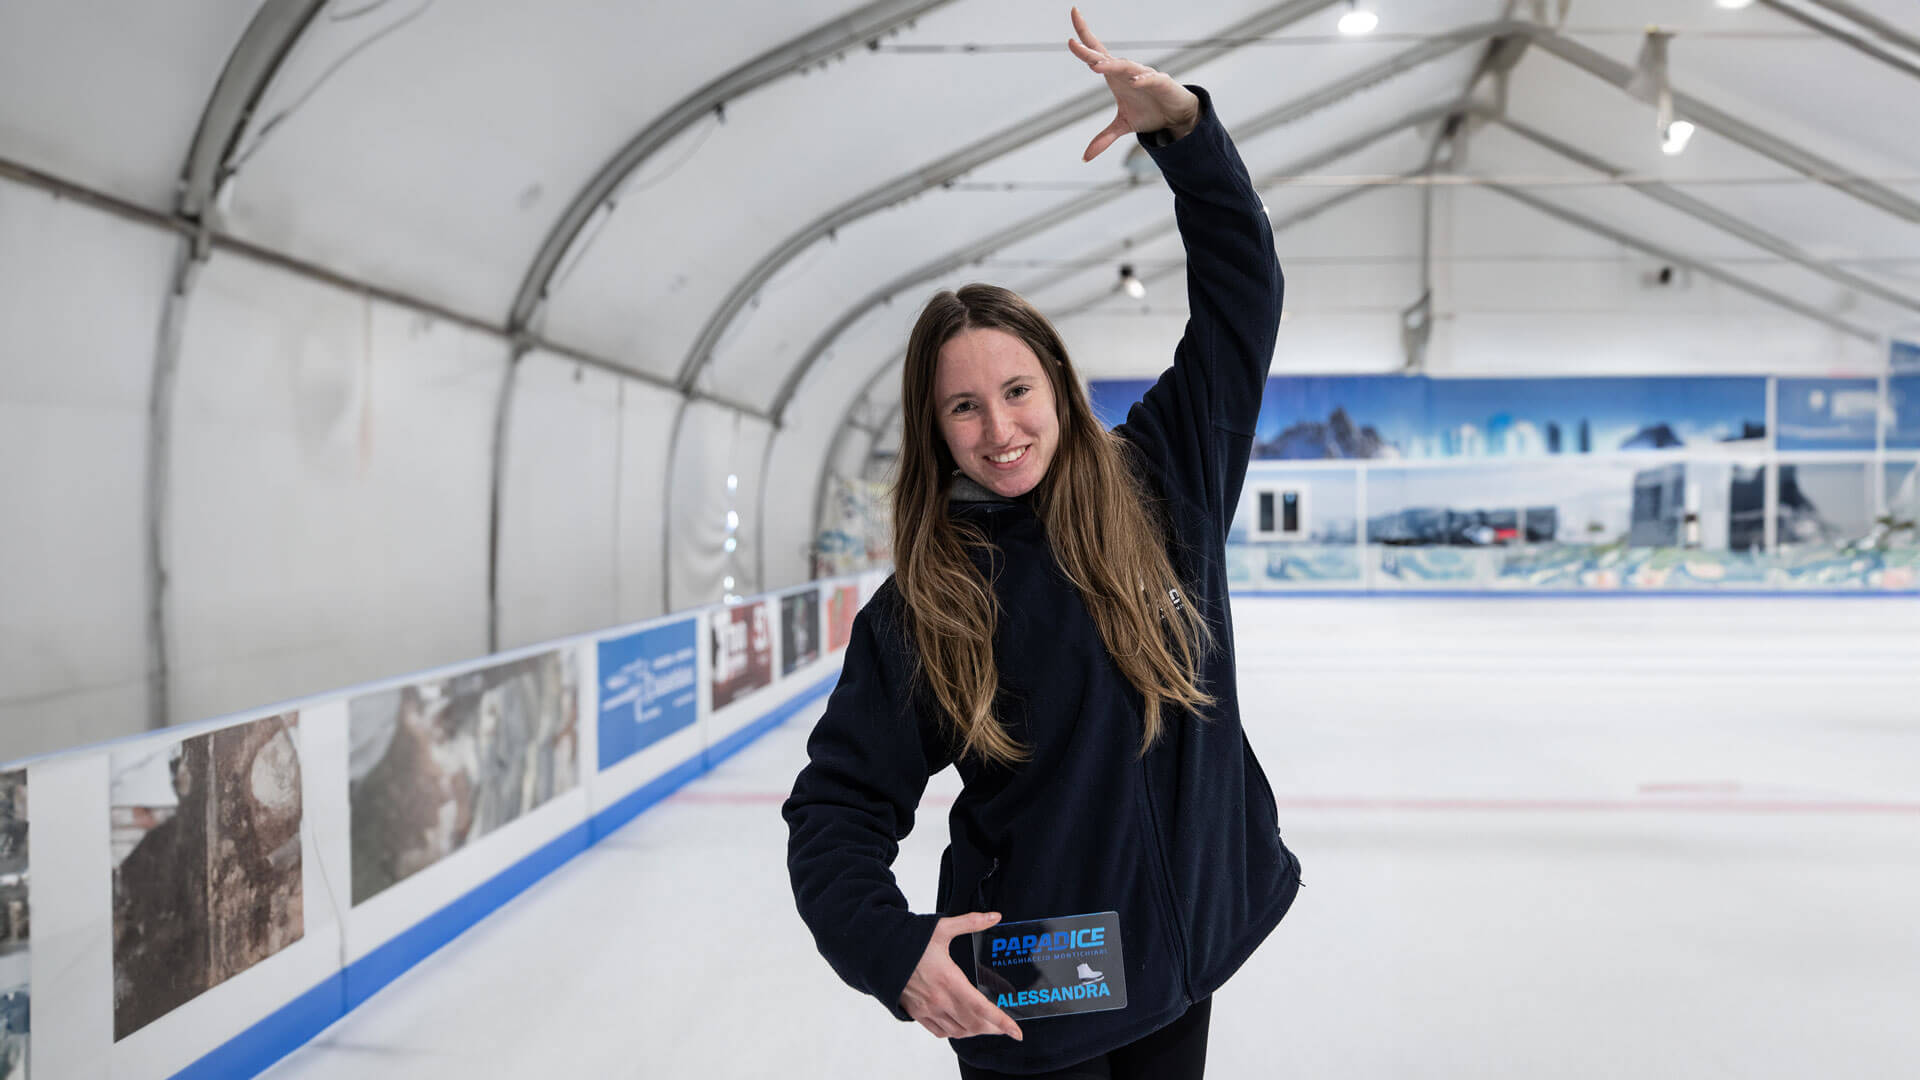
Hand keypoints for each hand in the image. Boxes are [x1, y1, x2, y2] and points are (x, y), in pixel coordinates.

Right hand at [899, 912, 1024, 1041]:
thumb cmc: (909, 941)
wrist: (879, 952)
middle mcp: (939, 1000)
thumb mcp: (941, 928)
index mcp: (949, 980)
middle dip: (993, 1028)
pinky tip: (962, 1025)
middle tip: (1005, 1026)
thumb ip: (971, 923)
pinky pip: (940, 1032)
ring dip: (976, 1031)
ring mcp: (927, 1009)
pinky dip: (955, 1032)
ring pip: (959, 1031)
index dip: (1002, 1022)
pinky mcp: (917, 1013)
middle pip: (974, 1024)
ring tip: (987, 1025)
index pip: (982, 1008)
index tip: (1017, 1032)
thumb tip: (995, 916)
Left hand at [1067, 6, 1200, 161]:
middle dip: (1088, 50)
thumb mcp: (1123, 126)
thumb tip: (1085, 157)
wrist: (1176, 116)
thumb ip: (1103, 138)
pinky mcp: (1161, 83)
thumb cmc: (1149, 112)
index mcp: (1114, 75)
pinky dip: (1143, 79)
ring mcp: (1144, 74)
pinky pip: (1151, 78)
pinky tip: (1135, 80)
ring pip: (1125, 66)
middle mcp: (1127, 71)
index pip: (1096, 53)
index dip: (1083, 37)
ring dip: (1111, 65)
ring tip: (1095, 66)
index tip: (1073, 15)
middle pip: (1104, 57)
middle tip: (1071, 43)